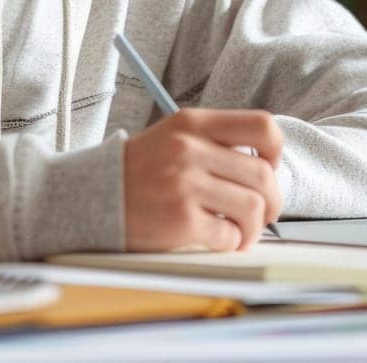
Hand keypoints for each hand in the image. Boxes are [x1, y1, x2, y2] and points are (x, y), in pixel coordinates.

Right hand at [123, 109, 283, 252]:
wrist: (91, 196)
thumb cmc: (138, 172)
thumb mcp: (174, 138)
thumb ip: (214, 144)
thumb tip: (266, 169)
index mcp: (192, 123)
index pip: (262, 126)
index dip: (275, 152)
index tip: (268, 168)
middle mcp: (189, 148)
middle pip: (263, 175)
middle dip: (272, 202)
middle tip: (263, 214)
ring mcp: (184, 183)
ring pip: (252, 207)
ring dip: (253, 228)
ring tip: (240, 233)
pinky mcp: (179, 218)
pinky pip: (228, 235)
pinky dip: (231, 243)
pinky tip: (218, 240)